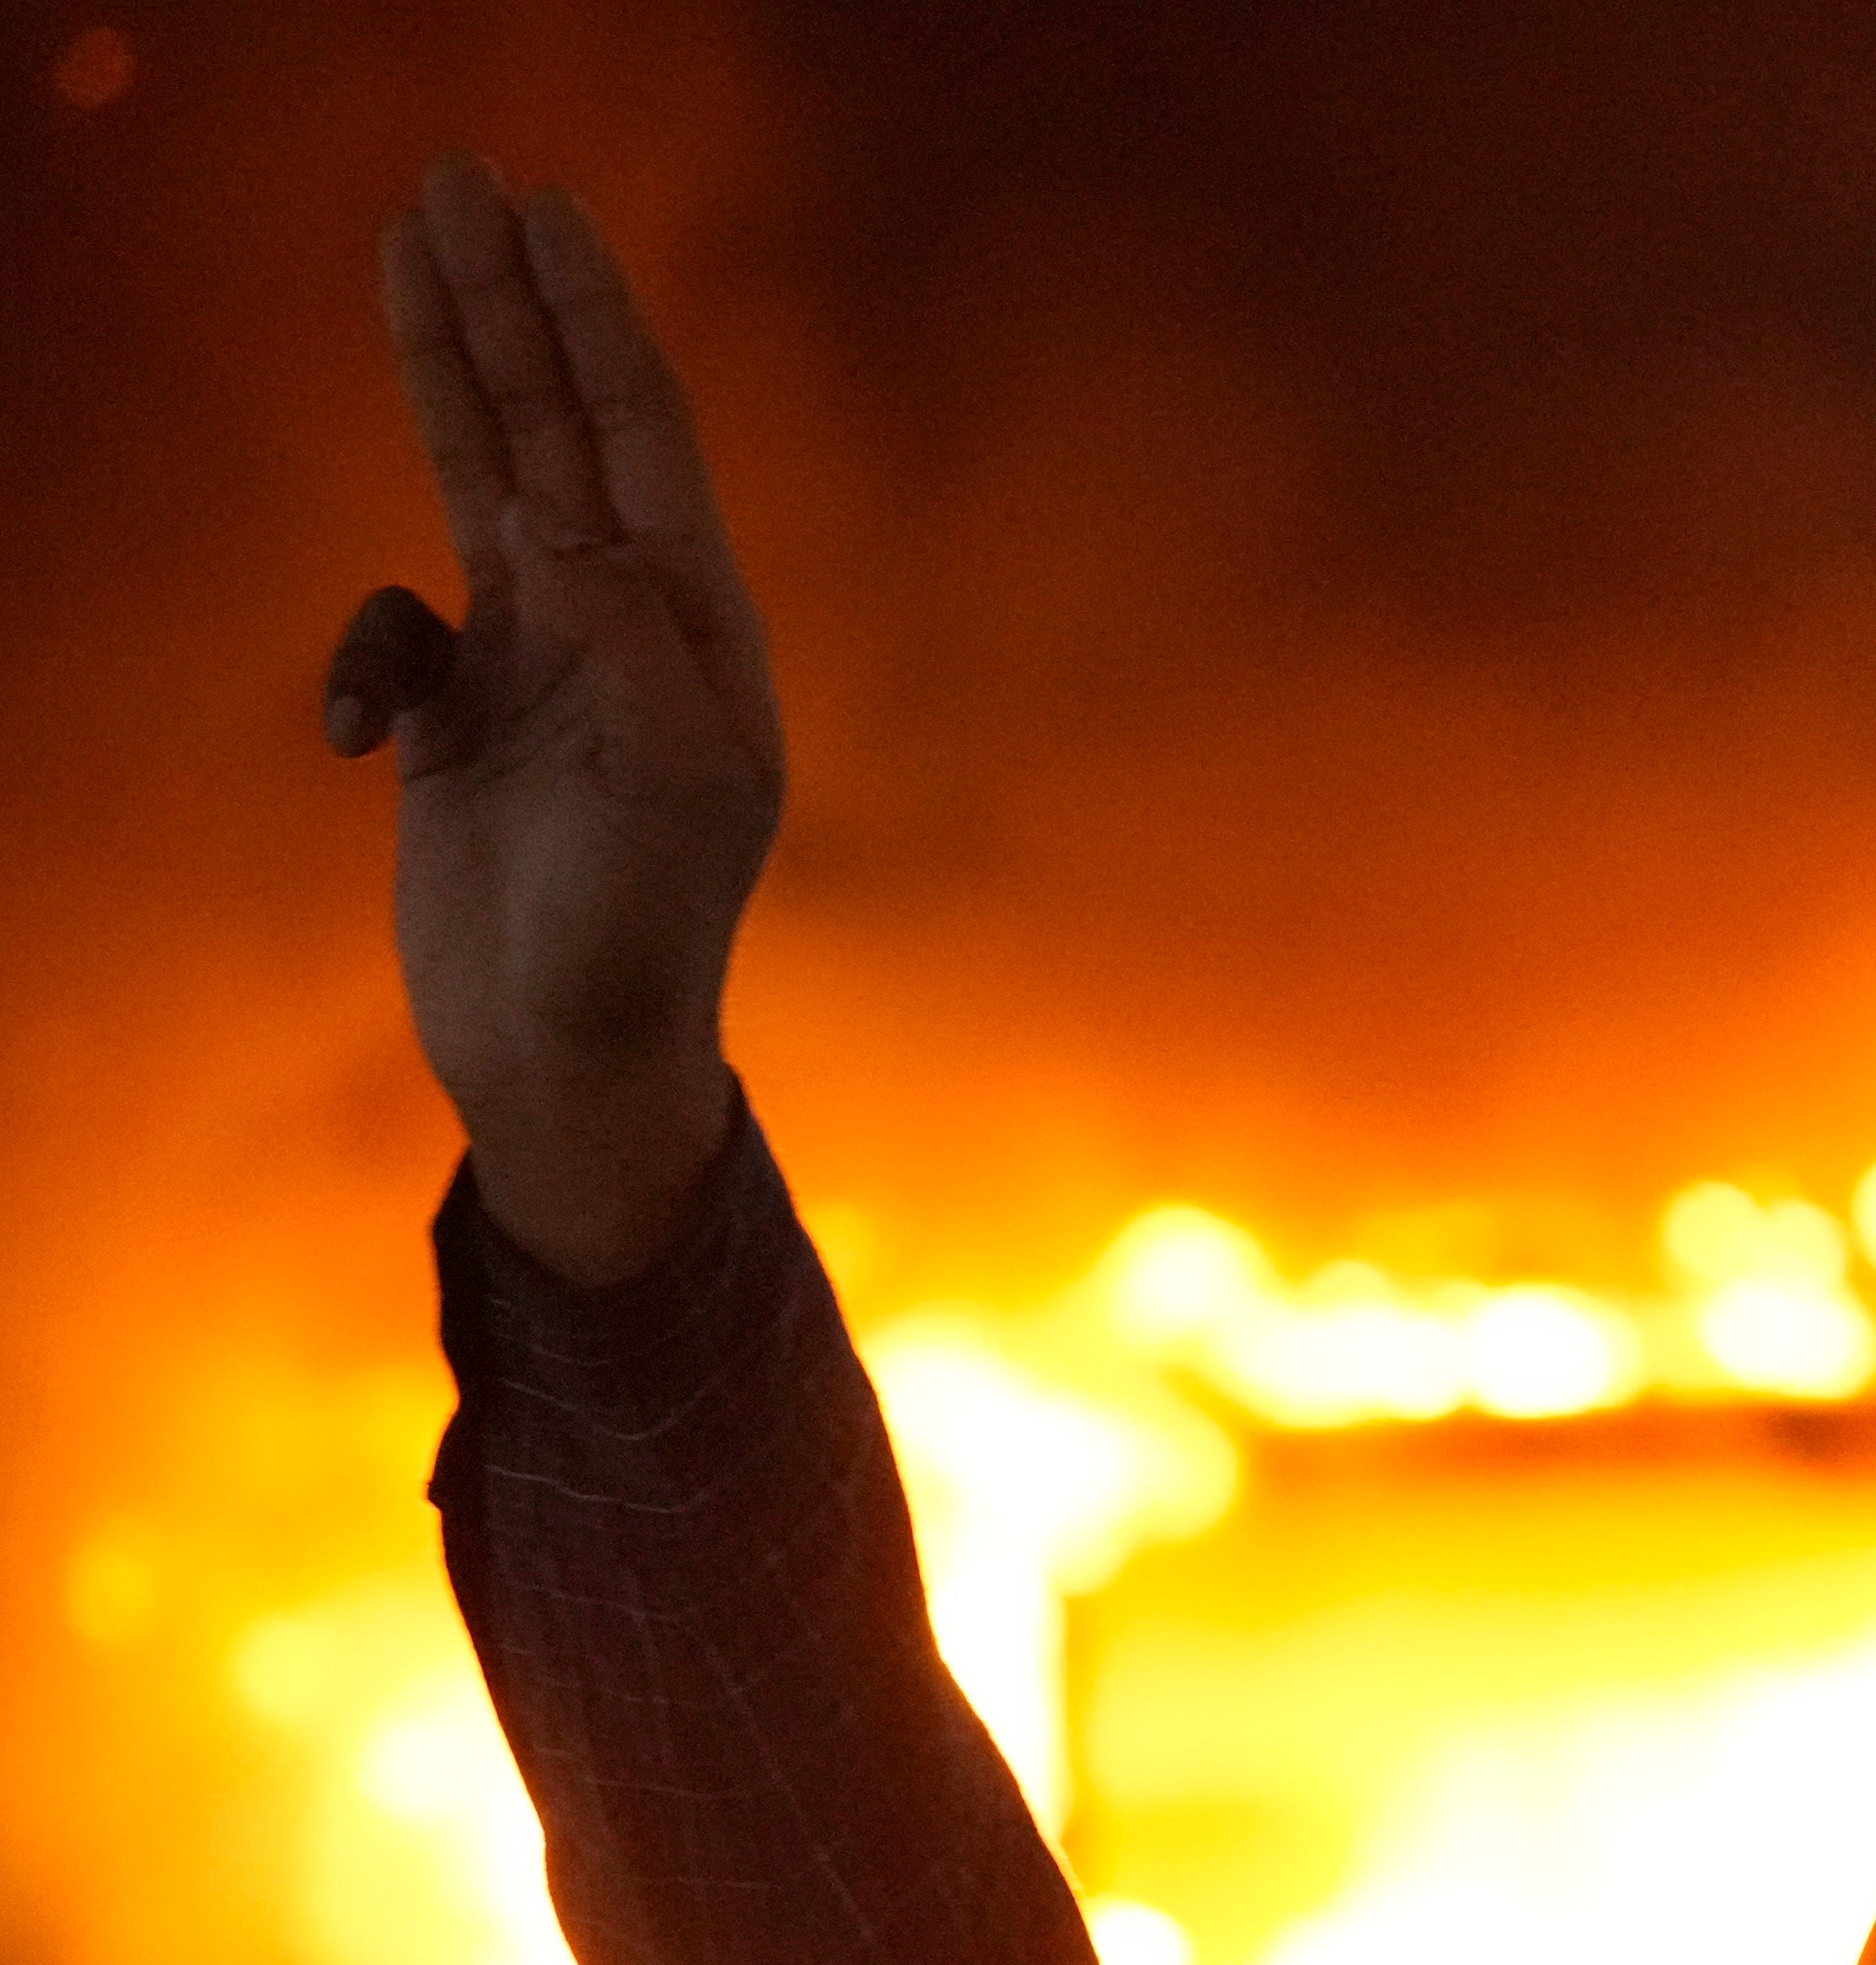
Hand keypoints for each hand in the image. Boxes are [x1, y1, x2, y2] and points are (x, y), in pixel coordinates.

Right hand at [324, 156, 783, 1285]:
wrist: (572, 1049)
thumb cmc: (645, 932)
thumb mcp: (676, 783)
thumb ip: (629, 640)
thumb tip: (559, 521)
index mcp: (696, 624)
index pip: (641, 432)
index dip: (591, 316)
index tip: (547, 210)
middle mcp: (623, 622)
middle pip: (558, 420)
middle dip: (510, 298)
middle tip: (464, 175)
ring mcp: (538, 662)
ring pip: (478, 477)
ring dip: (441, 365)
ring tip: (404, 242)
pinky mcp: (459, 718)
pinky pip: (389, 634)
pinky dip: (354, 659)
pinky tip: (350, 728)